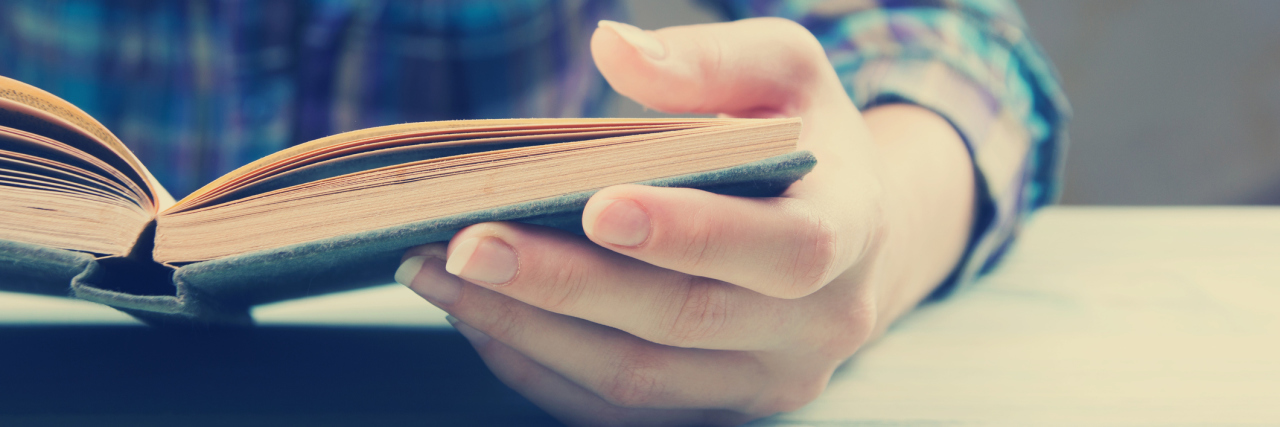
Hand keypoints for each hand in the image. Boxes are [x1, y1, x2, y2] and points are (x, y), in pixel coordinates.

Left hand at [396, 18, 974, 424]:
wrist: (843, 239)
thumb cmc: (805, 140)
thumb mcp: (786, 72)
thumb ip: (712, 60)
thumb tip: (613, 49)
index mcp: (850, 233)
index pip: (783, 250)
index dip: (692, 234)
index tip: (597, 204)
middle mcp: (817, 327)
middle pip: (681, 322)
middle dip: (566, 284)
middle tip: (468, 243)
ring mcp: (763, 384)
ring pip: (635, 379)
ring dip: (529, 330)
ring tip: (439, 273)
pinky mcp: (712, 414)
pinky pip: (612, 411)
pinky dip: (536, 365)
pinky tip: (477, 314)